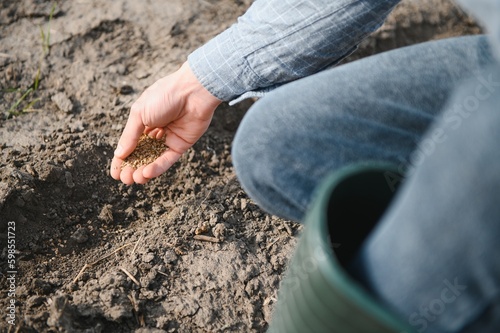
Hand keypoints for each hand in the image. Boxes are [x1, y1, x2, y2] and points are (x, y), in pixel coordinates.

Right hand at [110, 62, 220, 183]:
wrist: (193, 91)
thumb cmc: (165, 96)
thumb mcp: (140, 114)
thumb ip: (130, 135)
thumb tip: (119, 154)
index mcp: (143, 121)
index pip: (129, 144)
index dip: (121, 159)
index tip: (114, 173)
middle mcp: (155, 131)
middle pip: (141, 155)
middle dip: (131, 167)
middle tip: (124, 179)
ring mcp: (169, 139)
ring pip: (154, 159)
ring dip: (143, 170)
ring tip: (133, 179)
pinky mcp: (182, 145)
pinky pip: (168, 159)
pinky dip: (158, 167)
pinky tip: (147, 173)